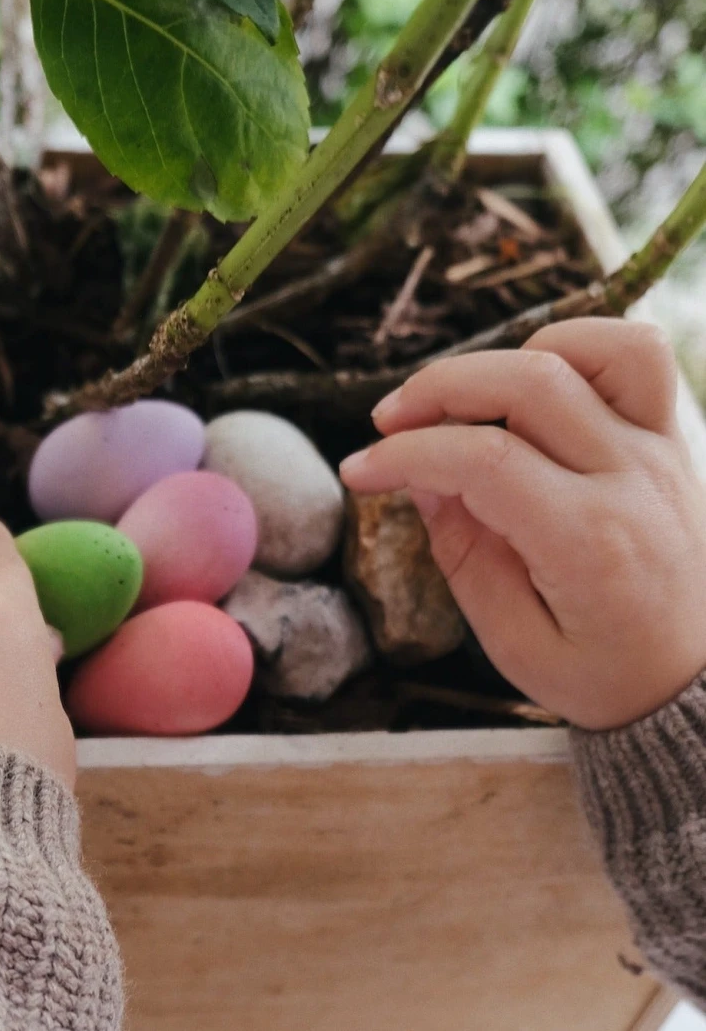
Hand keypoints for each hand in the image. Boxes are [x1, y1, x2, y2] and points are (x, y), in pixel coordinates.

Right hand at [340, 319, 705, 729]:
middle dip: (438, 388)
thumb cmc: (604, 673)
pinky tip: (523, 386)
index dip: (406, 455)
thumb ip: (464, 556)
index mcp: (588, 543)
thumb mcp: (514, 643)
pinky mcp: (669, 438)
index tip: (359, 471)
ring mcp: (660, 450)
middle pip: (529, 383)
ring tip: (458, 400)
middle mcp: (631, 480)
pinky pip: (634, 357)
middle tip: (386, 422)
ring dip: (506, 359)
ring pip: (591, 349)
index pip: (484, 460)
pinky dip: (573, 348)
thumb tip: (421, 480)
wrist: (696, 682)